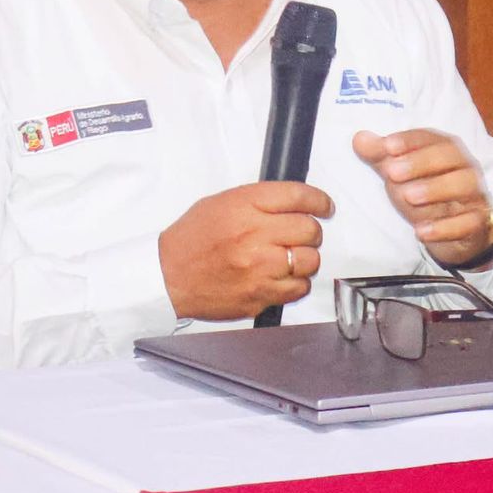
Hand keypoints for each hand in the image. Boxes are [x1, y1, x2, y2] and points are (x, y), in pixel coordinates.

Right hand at [157, 182, 333, 320]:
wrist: (168, 276)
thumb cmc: (192, 239)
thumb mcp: (221, 203)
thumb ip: (259, 201)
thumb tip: (294, 203)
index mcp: (244, 206)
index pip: (298, 196)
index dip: (319, 201)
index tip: (324, 206)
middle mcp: (254, 235)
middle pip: (310, 229)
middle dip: (311, 231)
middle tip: (302, 235)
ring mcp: (259, 268)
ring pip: (310, 260)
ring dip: (306, 258)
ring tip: (291, 258)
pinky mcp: (260, 295)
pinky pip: (299, 288)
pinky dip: (297, 283)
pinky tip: (283, 277)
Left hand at [353, 129, 492, 269]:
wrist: (459, 232)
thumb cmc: (428, 194)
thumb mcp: (402, 176)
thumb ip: (381, 158)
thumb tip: (359, 139)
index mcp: (446, 150)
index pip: (430, 138)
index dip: (409, 140)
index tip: (386, 146)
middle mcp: (465, 167)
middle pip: (449, 156)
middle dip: (420, 162)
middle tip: (391, 173)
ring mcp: (475, 195)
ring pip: (464, 185)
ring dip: (435, 189)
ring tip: (408, 197)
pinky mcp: (478, 223)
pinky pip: (468, 223)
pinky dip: (445, 227)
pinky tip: (421, 231)